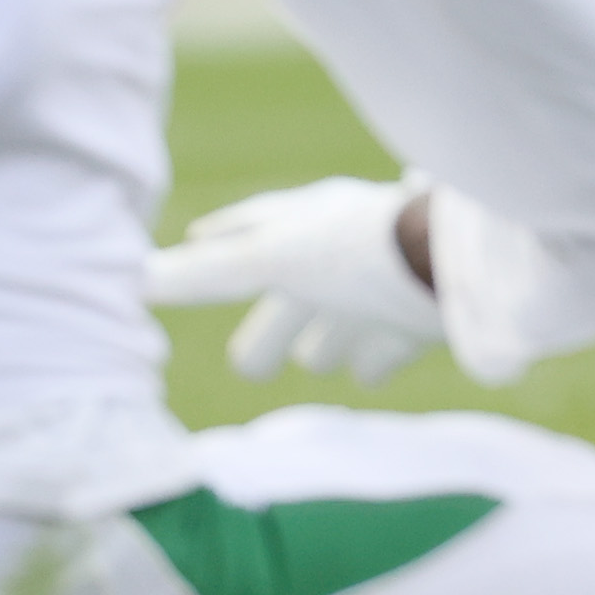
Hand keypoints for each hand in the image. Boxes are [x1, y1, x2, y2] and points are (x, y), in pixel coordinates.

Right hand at [141, 176, 443, 383]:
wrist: (465, 260)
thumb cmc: (362, 248)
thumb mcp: (273, 258)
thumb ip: (207, 275)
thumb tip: (129, 279)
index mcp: (309, 221)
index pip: (254, 227)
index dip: (223, 238)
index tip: (197, 239)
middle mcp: (348, 248)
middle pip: (296, 294)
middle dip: (273, 323)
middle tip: (250, 366)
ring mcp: (390, 284)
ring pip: (345, 317)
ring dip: (327, 336)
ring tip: (311, 360)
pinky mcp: (426, 318)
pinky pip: (391, 343)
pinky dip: (374, 356)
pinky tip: (367, 372)